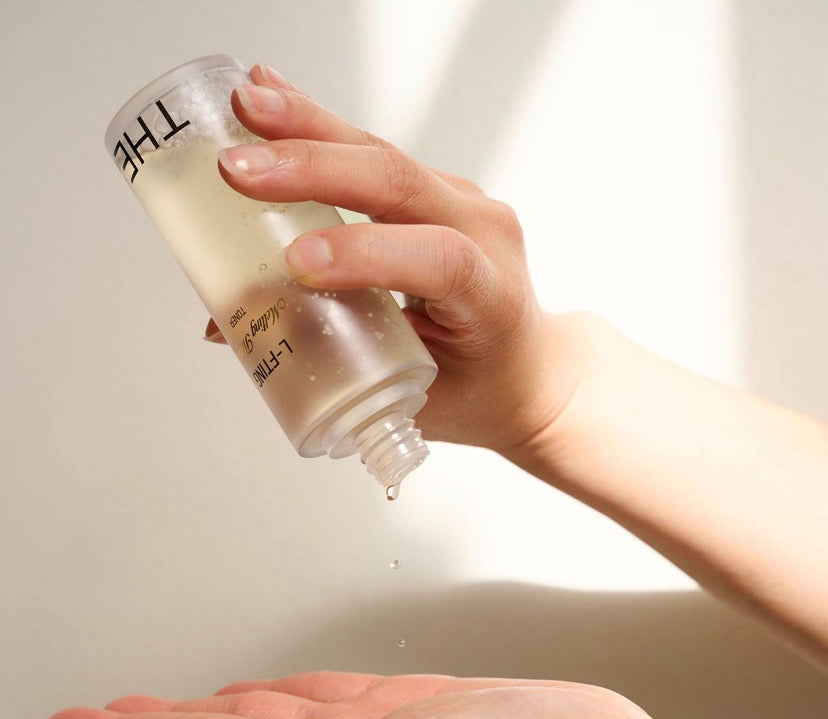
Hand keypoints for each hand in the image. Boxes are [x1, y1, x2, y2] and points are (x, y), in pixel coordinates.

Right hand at [204, 64, 588, 453]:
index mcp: (493, 297)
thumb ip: (328, 362)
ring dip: (312, 128)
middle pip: (402, 184)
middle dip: (314, 170)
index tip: (297, 260)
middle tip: (237, 166)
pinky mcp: (441, 192)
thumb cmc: (477, 393)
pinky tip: (278, 99)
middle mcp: (487, 235)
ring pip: (385, 155)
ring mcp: (466, 203)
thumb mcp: (413, 395)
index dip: (368, 254)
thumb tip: (227, 328)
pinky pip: (380, 155)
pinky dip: (325, 130)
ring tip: (246, 100)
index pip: (439, 260)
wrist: (529, 369)